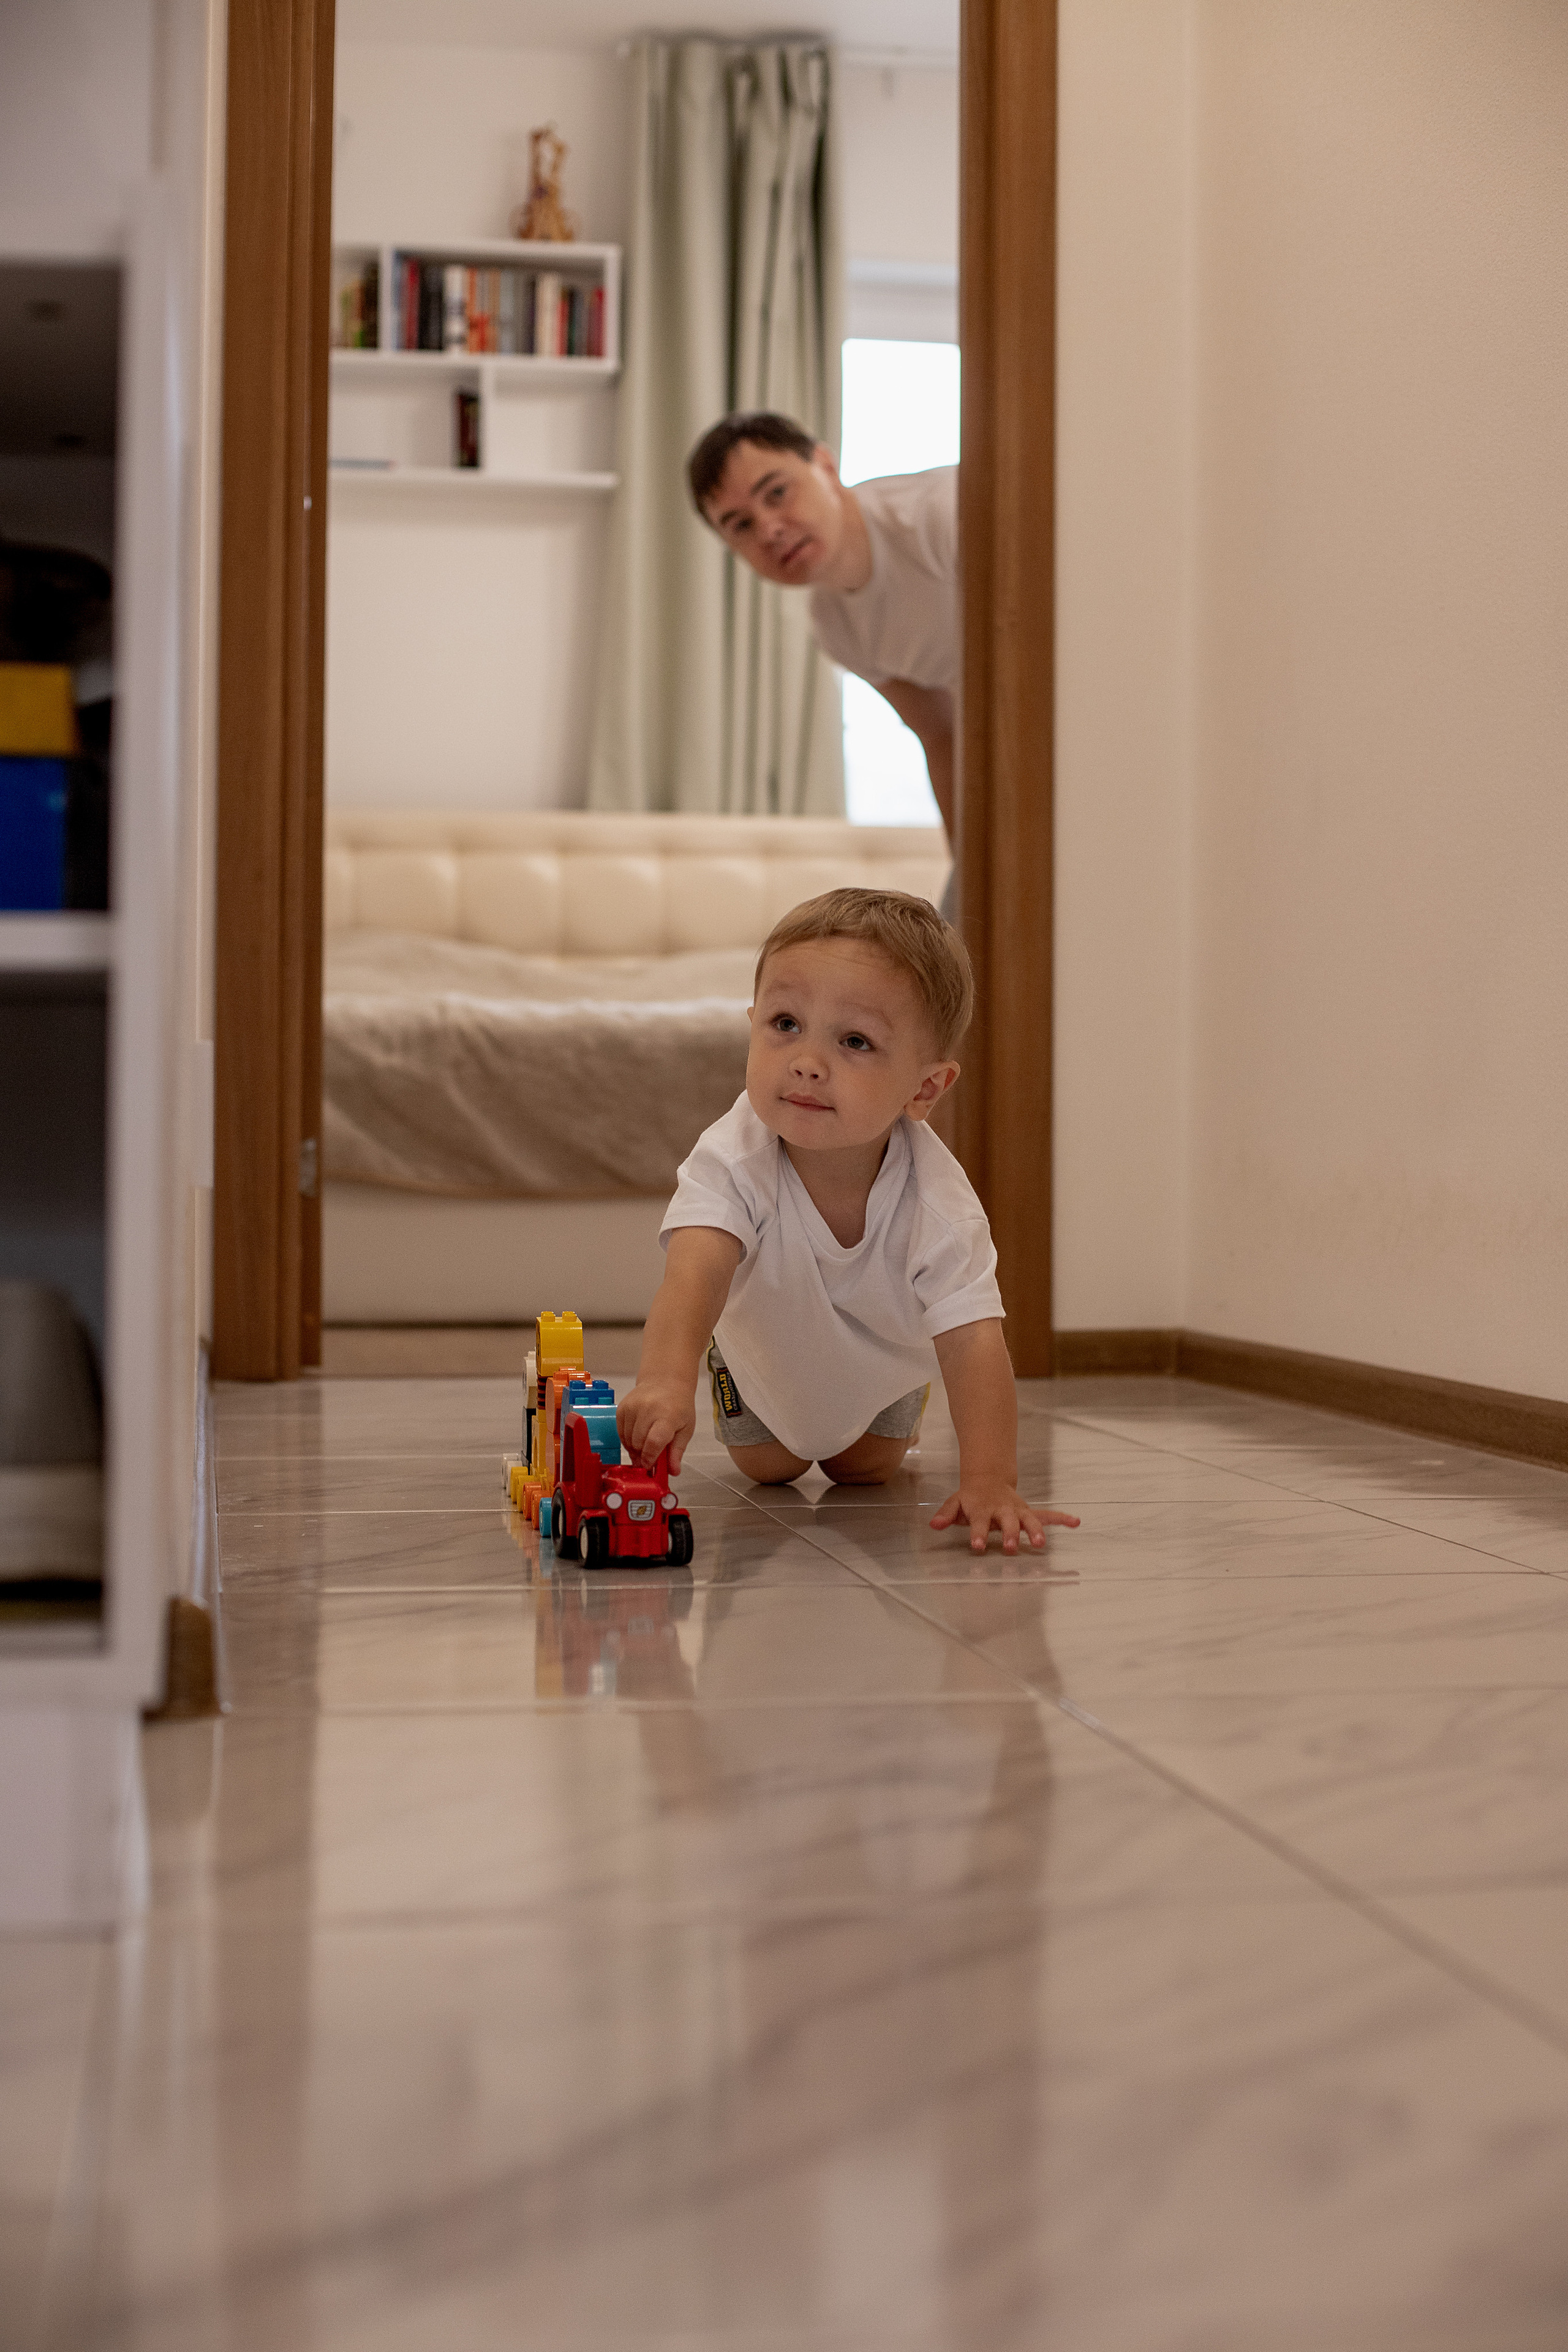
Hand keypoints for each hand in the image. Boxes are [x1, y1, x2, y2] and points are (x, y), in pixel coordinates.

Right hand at [617, 1376, 696, 1473]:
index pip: (654, 1442)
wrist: (665, 1381)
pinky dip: (627, 1439)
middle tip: (648, 1459)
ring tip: (644, 1447)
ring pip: (627, 1440)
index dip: (650, 1458)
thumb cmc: (678, 1405)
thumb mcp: (685, 1429)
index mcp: (667, 1416)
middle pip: (638, 1443)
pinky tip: (637, 1437)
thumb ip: (677, 1451)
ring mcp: (633, 1407)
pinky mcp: (622, 1407)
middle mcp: (648, 1409)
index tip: (650, 1466)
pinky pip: (620, 1432)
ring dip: (634, 1449)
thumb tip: (673, 1471)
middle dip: (642, 1456)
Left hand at [929, 1481, 1079, 1555]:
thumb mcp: (955, 1503)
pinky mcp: (1029, 1512)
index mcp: (982, 1509)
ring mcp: (1017, 1511)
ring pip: (1029, 1520)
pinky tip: (1076, 1522)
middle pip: (1007, 1522)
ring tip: (1041, 1544)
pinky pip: (1048, 1515)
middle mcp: (1002, 1510)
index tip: (977, 1546)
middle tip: (1012, 1548)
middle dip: (1010, 1535)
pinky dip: (1061, 1518)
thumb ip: (946, 1514)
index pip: (978, 1523)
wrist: (987, 1478)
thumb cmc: (970, 1498)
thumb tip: (934, 1525)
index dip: (977, 1534)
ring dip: (1036, 1531)